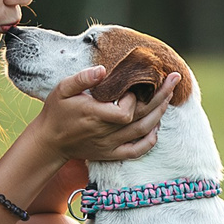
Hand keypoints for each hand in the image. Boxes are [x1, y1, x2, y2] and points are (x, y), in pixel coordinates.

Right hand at [26, 64, 179, 162]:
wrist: (49, 141)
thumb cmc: (56, 112)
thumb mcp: (62, 90)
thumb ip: (82, 79)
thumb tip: (102, 69)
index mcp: (95, 115)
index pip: (126, 111)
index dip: (135, 98)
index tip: (133, 85)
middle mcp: (106, 132)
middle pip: (142, 118)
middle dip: (161, 97)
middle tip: (174, 79)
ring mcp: (110, 145)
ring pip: (143, 132)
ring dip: (160, 114)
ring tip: (170, 97)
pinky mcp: (111, 153)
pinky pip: (136, 151)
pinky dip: (149, 141)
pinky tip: (157, 127)